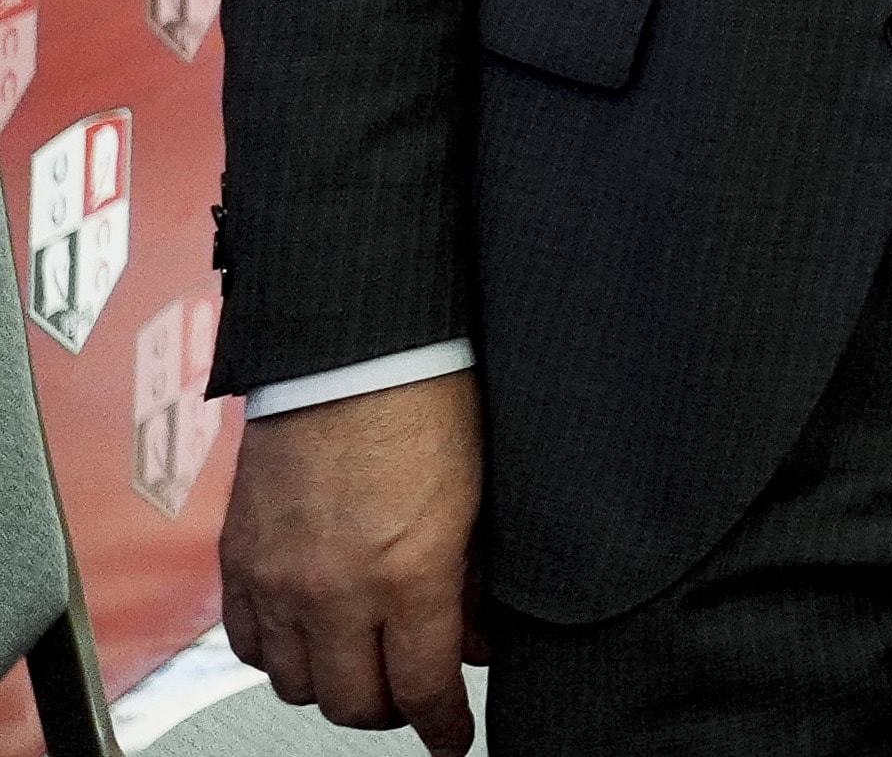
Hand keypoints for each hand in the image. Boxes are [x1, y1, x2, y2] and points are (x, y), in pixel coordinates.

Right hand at [221, 370, 484, 754]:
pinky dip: (278, 654)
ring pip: (294, 684)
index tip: (453, 740)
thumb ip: (471, 585)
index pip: (424, 689)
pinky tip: (309, 637)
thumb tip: (473, 643)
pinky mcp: (238, 560)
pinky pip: (248, 644)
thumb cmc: (427, 404)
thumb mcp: (477, 504)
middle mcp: (334, 590)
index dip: (443, 727)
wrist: (353, 350)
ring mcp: (277, 579)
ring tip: (363, 666)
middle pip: (352, 703)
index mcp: (408, 575)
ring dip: (331, 686)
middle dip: (389, 712)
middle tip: (411, 698)